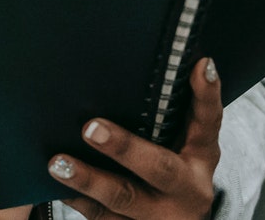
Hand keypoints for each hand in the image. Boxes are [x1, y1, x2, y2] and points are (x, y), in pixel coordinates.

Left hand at [47, 57, 221, 219]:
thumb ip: (181, 109)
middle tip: (91, 128)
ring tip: (58, 163)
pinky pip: (100, 217)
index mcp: (201, 157)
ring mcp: (158, 217)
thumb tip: (189, 60)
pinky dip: (76, 200)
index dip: (207, 94)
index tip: (202, 65)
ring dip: (88, 181)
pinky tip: (56, 185)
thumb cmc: (176, 173)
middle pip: (159, 168)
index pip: (209, 121)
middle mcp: (186, 190)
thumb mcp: (188, 145)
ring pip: (122, 199)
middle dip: (124, 148)